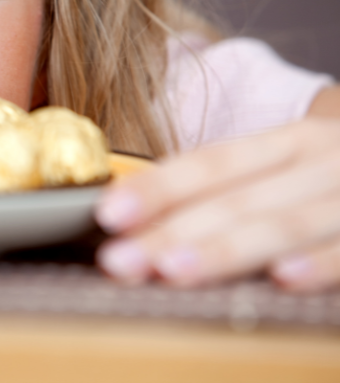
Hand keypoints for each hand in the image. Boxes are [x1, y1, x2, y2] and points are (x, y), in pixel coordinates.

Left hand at [94, 118, 339, 291]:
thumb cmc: (337, 179)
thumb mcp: (293, 170)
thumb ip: (236, 190)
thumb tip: (146, 223)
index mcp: (290, 144)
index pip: (212, 163)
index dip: (158, 188)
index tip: (107, 214)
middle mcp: (321, 161)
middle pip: (236, 197)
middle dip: (172, 230)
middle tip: (119, 261)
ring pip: (284, 222)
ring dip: (226, 248)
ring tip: (173, 270)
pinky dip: (322, 262)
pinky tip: (283, 278)